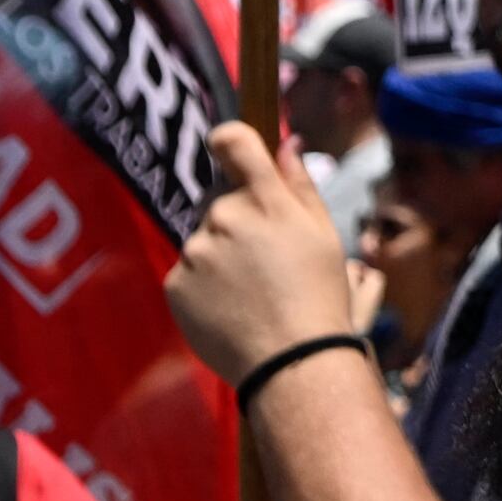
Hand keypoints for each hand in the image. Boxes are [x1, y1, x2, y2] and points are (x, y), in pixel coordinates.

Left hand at [168, 126, 356, 387]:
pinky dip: (204, 286)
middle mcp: (225, 218)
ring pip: (204, 240)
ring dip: (220, 255)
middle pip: (221, 203)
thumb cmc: (319, 296)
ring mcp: (196, 251)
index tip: (229, 147)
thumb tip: (286, 145)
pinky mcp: (175, 283)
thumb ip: (301, 186)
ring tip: (250, 292)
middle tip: (265, 260)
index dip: (229, 140)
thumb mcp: (325, 236)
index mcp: (267, 201)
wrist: (291, 361)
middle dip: (238, 221)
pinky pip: (188, 272)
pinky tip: (231, 307)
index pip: (234, 142)